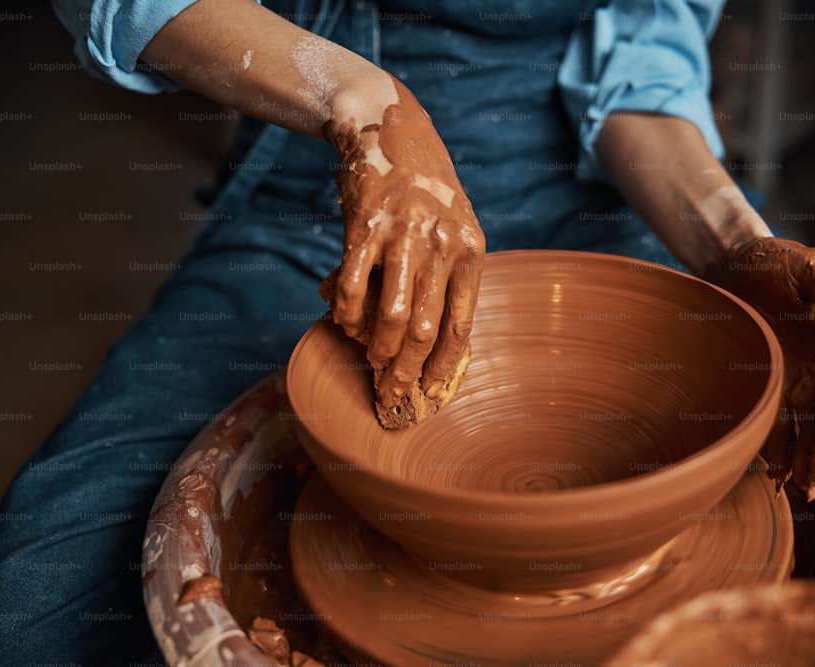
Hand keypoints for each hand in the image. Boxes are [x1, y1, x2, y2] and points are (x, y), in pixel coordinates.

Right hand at [325, 77, 484, 407]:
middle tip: (391, 395)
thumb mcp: (453, 228)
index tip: (430, 393)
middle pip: (426, 330)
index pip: (461, 325)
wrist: (390, 129)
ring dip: (378, 349)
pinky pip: (352, 286)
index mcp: (471, 249)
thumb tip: (427, 341)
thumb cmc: (424, 190)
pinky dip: (345, 314)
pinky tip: (343, 322)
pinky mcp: (365, 227)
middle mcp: (443, 243)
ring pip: (393, 316)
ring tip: (371, 360)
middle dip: (407, 371)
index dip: (444, 365)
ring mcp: (404, 235)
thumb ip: (446, 278)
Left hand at [709, 237, 814, 499]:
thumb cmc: (775, 261)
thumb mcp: (805, 266)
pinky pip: (776, 429)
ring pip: (809, 432)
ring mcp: (796, 385)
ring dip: (809, 461)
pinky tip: (777, 478)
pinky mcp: (765, 391)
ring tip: (805, 488)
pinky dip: (778, 454)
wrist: (732, 264)